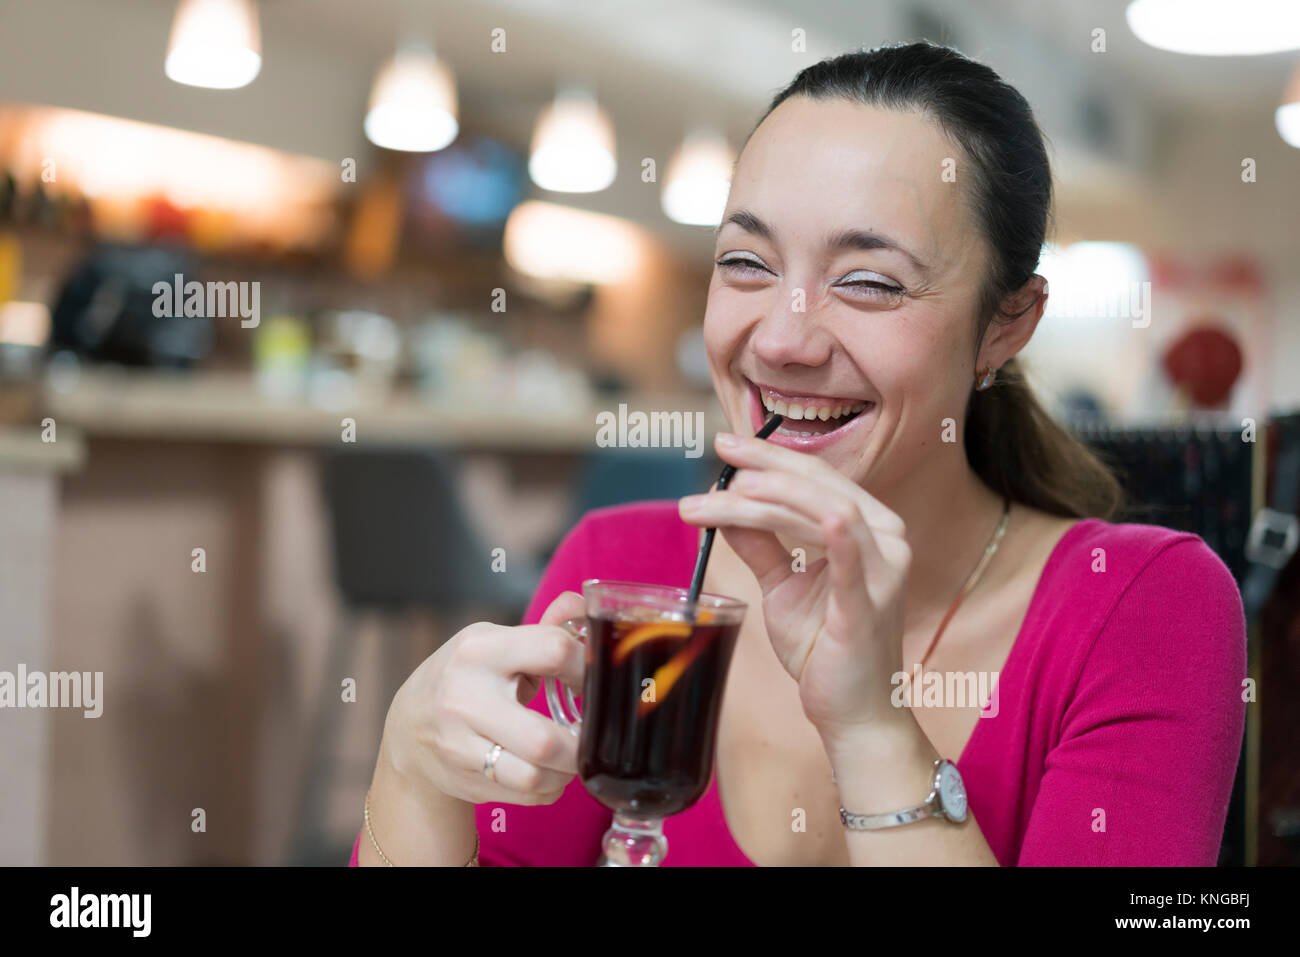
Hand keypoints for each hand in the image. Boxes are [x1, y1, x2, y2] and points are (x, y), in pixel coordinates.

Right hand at [380, 590, 588, 806]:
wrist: (409, 726)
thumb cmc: (465, 677)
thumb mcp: (494, 642)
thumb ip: (543, 629)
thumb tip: (580, 605)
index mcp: (480, 650)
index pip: (553, 651)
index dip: (586, 666)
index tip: (590, 679)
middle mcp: (465, 698)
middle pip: (544, 739)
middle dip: (581, 742)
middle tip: (590, 732)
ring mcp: (459, 745)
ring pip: (535, 776)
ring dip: (567, 771)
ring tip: (570, 755)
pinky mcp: (463, 780)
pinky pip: (527, 795)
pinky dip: (550, 787)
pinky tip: (549, 771)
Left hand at [678, 433, 911, 739]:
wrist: (854, 713)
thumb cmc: (825, 648)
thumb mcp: (783, 587)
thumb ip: (760, 544)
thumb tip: (725, 505)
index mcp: (869, 527)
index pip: (817, 477)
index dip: (770, 456)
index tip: (725, 443)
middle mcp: (886, 539)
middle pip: (820, 485)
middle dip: (764, 466)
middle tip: (718, 452)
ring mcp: (884, 571)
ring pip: (824, 512)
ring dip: (771, 497)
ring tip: (726, 492)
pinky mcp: (871, 606)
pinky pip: (853, 562)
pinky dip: (838, 534)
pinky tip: (823, 514)